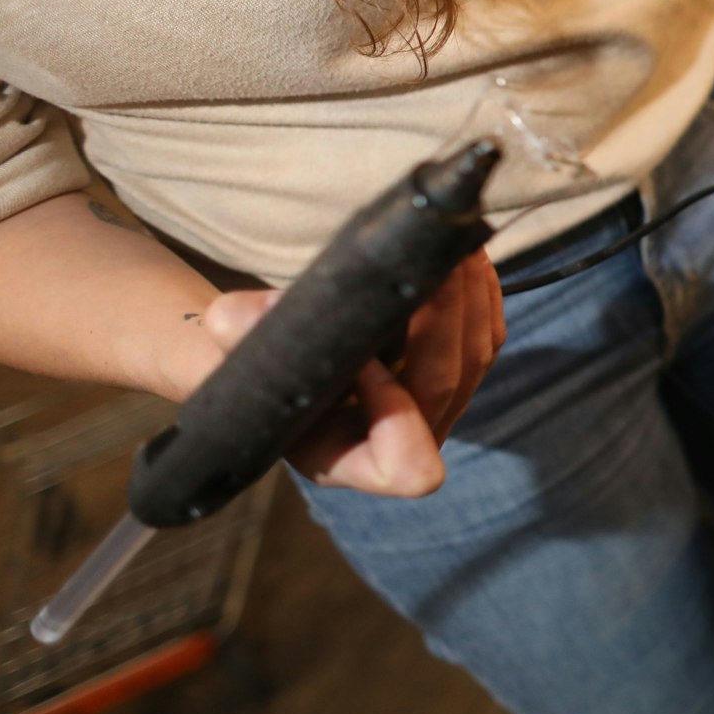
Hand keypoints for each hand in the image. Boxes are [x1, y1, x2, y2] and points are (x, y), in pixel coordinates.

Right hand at [196, 250, 505, 497]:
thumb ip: (236, 341)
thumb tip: (236, 317)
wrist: (267, 357)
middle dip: (442, 321)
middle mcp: (400, 442)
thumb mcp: (227, 358)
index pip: (405, 465)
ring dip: (469, 299)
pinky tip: (468, 257)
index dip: (393, 411)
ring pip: (475, 357)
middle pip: (444, 388)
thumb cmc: (244, 368)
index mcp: (346, 459)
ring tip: (452, 247)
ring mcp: (435, 409)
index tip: (357, 361)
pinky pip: (486, 337)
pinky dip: (482, 295)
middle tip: (430, 265)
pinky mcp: (455, 373)